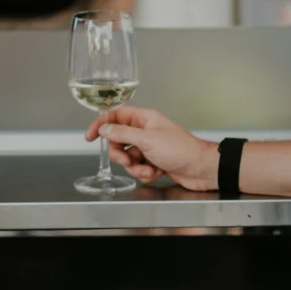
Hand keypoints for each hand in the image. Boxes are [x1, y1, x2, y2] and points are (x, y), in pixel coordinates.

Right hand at [84, 105, 218, 190]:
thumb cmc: (181, 149)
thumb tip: (104, 128)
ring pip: (127, 157)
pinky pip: (138, 168)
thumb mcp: (147, 139)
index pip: (115, 116)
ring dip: (135, 167)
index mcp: (144, 119)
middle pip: (118, 141)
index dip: (101, 125)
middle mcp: (145, 131)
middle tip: (128, 160)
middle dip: (121, 154)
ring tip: (148, 170)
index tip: (89, 137)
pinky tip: (156, 173)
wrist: (201, 169)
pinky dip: (144, 173)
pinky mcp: (154, 162)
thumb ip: (122, 133)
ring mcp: (149, 147)